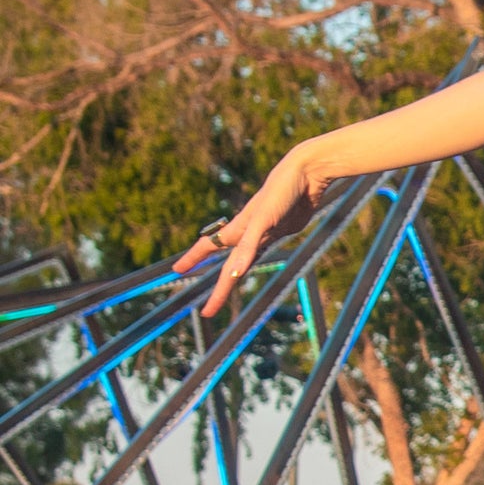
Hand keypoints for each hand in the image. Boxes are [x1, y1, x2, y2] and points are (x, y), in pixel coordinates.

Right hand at [172, 145, 331, 317]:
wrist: (306, 174)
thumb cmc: (282, 193)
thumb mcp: (264, 220)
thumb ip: (248, 247)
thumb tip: (233, 274)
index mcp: (239, 228)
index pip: (210, 247)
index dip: (193, 259)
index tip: (176, 270)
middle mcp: (249, 232)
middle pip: (229, 264)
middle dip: (219, 286)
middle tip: (207, 309)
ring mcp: (266, 231)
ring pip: (244, 257)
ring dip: (234, 273)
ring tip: (226, 283)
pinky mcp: (283, 228)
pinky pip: (262, 247)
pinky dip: (252, 257)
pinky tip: (250, 261)